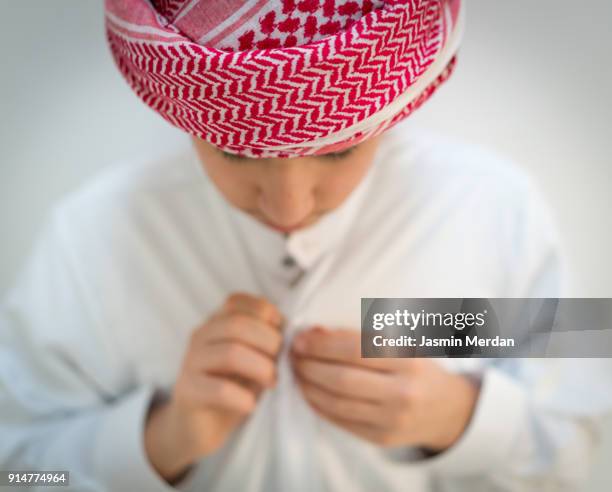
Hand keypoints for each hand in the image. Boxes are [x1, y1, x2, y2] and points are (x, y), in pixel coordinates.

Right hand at [145, 293, 282, 482]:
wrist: (200, 426)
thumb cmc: (234, 387)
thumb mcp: (254, 358)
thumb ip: (267, 342)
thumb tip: (291, 334)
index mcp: (215, 322)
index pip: (236, 301)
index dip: (265, 313)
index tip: (282, 333)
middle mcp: (200, 335)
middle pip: (237, 325)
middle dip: (269, 342)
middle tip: (282, 364)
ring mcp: (190, 361)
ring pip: (230, 353)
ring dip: (261, 367)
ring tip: (273, 383)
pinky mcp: (187, 390)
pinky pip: (219, 389)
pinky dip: (242, 397)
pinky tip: (251, 405)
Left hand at [291, 327, 478, 450]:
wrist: (447, 409)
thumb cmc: (418, 367)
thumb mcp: (403, 343)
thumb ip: (362, 336)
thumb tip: (316, 332)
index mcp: (409, 361)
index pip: (356, 350)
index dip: (322, 344)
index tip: (301, 338)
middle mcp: (403, 393)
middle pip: (342, 379)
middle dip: (309, 365)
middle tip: (293, 354)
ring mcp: (392, 420)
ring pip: (337, 404)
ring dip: (308, 386)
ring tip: (296, 371)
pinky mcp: (381, 438)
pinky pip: (341, 421)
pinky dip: (318, 405)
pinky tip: (309, 391)